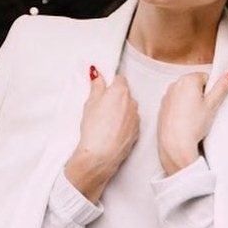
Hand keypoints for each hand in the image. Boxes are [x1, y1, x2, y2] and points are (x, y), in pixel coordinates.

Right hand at [65, 67, 139, 202]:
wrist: (101, 155)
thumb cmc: (94, 128)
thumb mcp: (90, 103)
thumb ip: (96, 85)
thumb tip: (96, 72)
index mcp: (120, 91)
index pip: (119, 79)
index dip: (111, 83)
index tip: (103, 89)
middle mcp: (132, 102)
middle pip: (125, 94)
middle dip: (116, 97)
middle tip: (101, 107)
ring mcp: (136, 118)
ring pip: (129, 108)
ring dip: (121, 111)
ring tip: (106, 122)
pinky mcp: (137, 131)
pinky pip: (131, 122)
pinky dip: (124, 124)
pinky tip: (112, 131)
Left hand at [157, 69, 227, 175]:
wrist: (175, 144)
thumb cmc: (192, 125)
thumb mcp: (213, 105)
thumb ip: (222, 87)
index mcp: (187, 79)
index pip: (206, 78)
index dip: (212, 91)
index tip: (211, 103)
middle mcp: (175, 84)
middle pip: (195, 85)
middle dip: (202, 96)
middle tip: (205, 111)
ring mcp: (167, 96)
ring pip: (186, 95)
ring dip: (192, 102)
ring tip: (196, 118)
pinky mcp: (163, 107)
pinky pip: (177, 103)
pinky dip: (182, 110)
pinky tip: (186, 121)